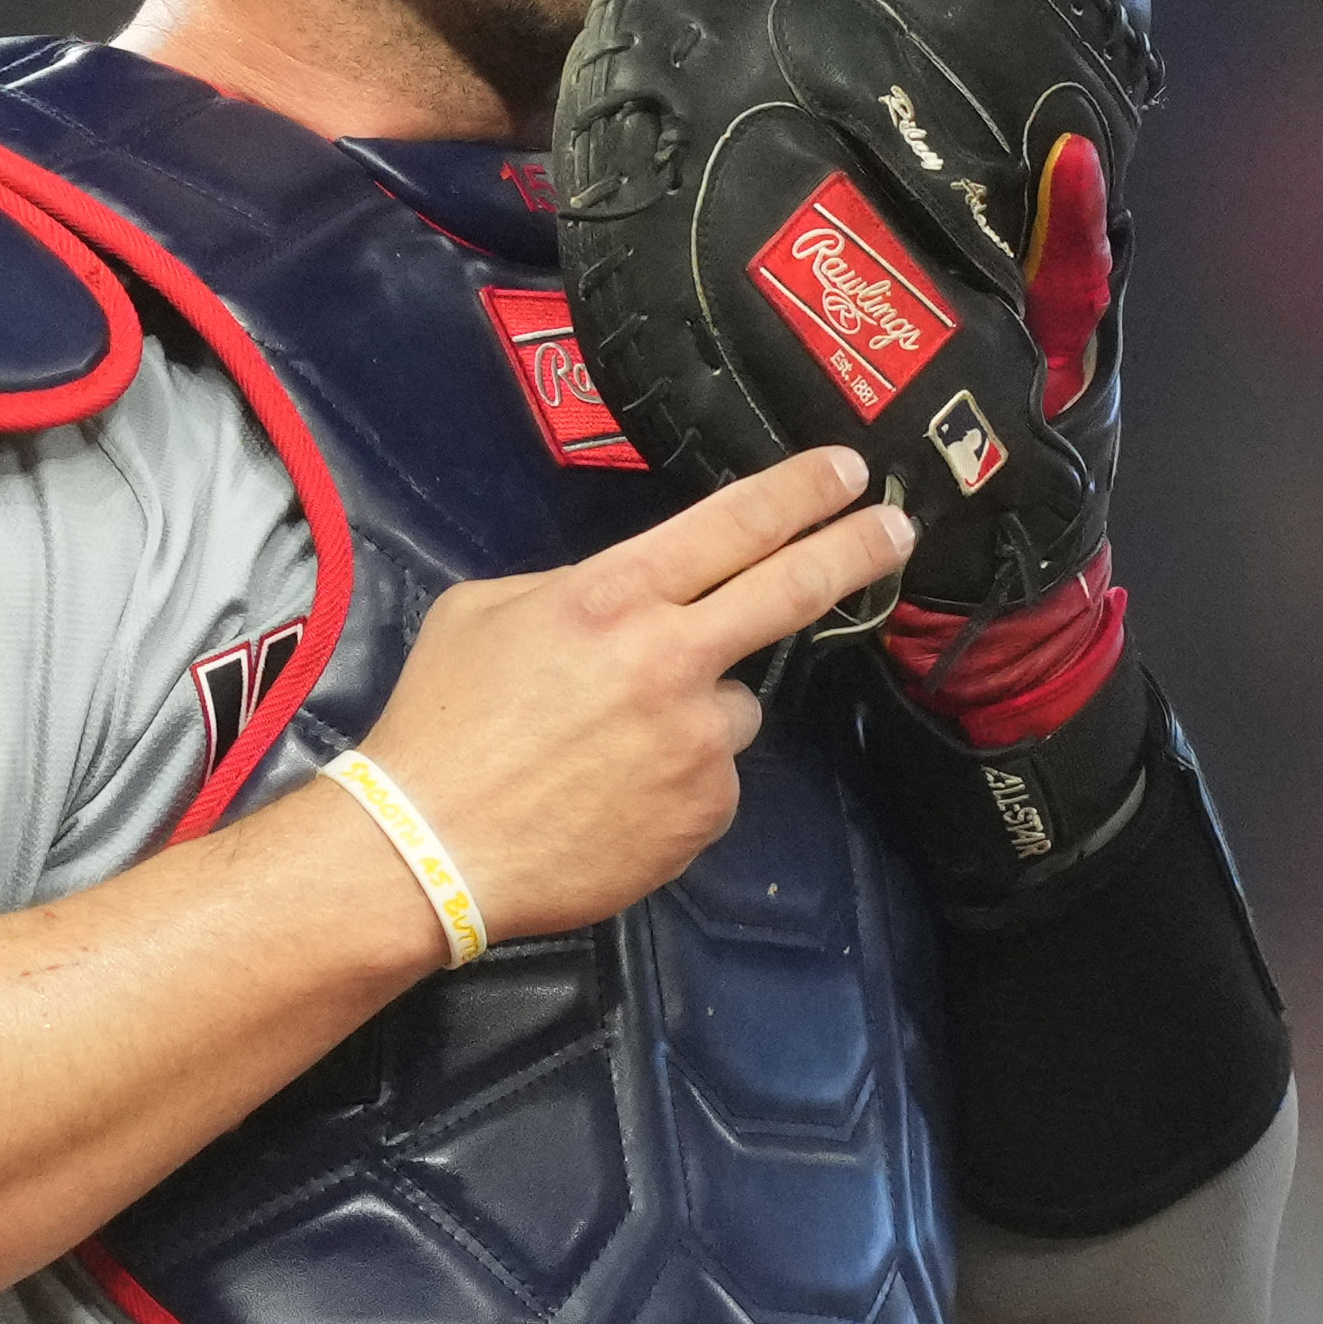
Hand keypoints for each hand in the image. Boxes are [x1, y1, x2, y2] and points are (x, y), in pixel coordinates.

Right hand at [352, 449, 914, 949]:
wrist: (426, 850)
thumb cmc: (442, 723)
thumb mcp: (487, 612)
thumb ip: (574, 589)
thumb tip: (630, 599)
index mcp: (614, 595)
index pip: (736, 523)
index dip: (803, 491)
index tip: (848, 473)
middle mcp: (671, 659)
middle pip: (793, 589)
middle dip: (857, 548)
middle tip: (896, 530)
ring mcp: (697, 740)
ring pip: (734, 707)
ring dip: (695, 715)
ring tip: (611, 750)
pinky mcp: (705, 810)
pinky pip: (711, 779)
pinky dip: (678, 783)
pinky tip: (612, 798)